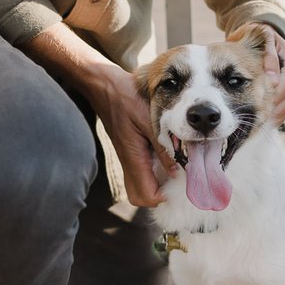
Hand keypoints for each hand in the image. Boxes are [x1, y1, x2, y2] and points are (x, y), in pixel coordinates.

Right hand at [19, 23, 175, 207]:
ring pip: (138, 187)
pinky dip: (152, 174)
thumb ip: (163, 146)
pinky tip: (166, 160)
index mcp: (133, 158)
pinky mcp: (129, 152)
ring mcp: (127, 158)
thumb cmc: (126, 98)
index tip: (178, 185)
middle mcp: (128, 162)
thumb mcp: (149, 120)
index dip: (163, 197)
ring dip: (155, 185)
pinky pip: (140, 173)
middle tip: (175, 182)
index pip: (146, 196)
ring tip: (173, 172)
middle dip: (157, 197)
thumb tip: (177, 170)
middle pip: (139, 198)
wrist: (105, 86)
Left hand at [229, 23, 284, 125]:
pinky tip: (255, 123)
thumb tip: (271, 76)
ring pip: (283, 111)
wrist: (265, 45)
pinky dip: (269, 120)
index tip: (256, 100)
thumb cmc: (262, 40)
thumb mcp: (265, 38)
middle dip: (268, 109)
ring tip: (251, 124)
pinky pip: (281, 115)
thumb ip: (269, 55)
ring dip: (268, 118)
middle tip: (250, 118)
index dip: (272, 93)